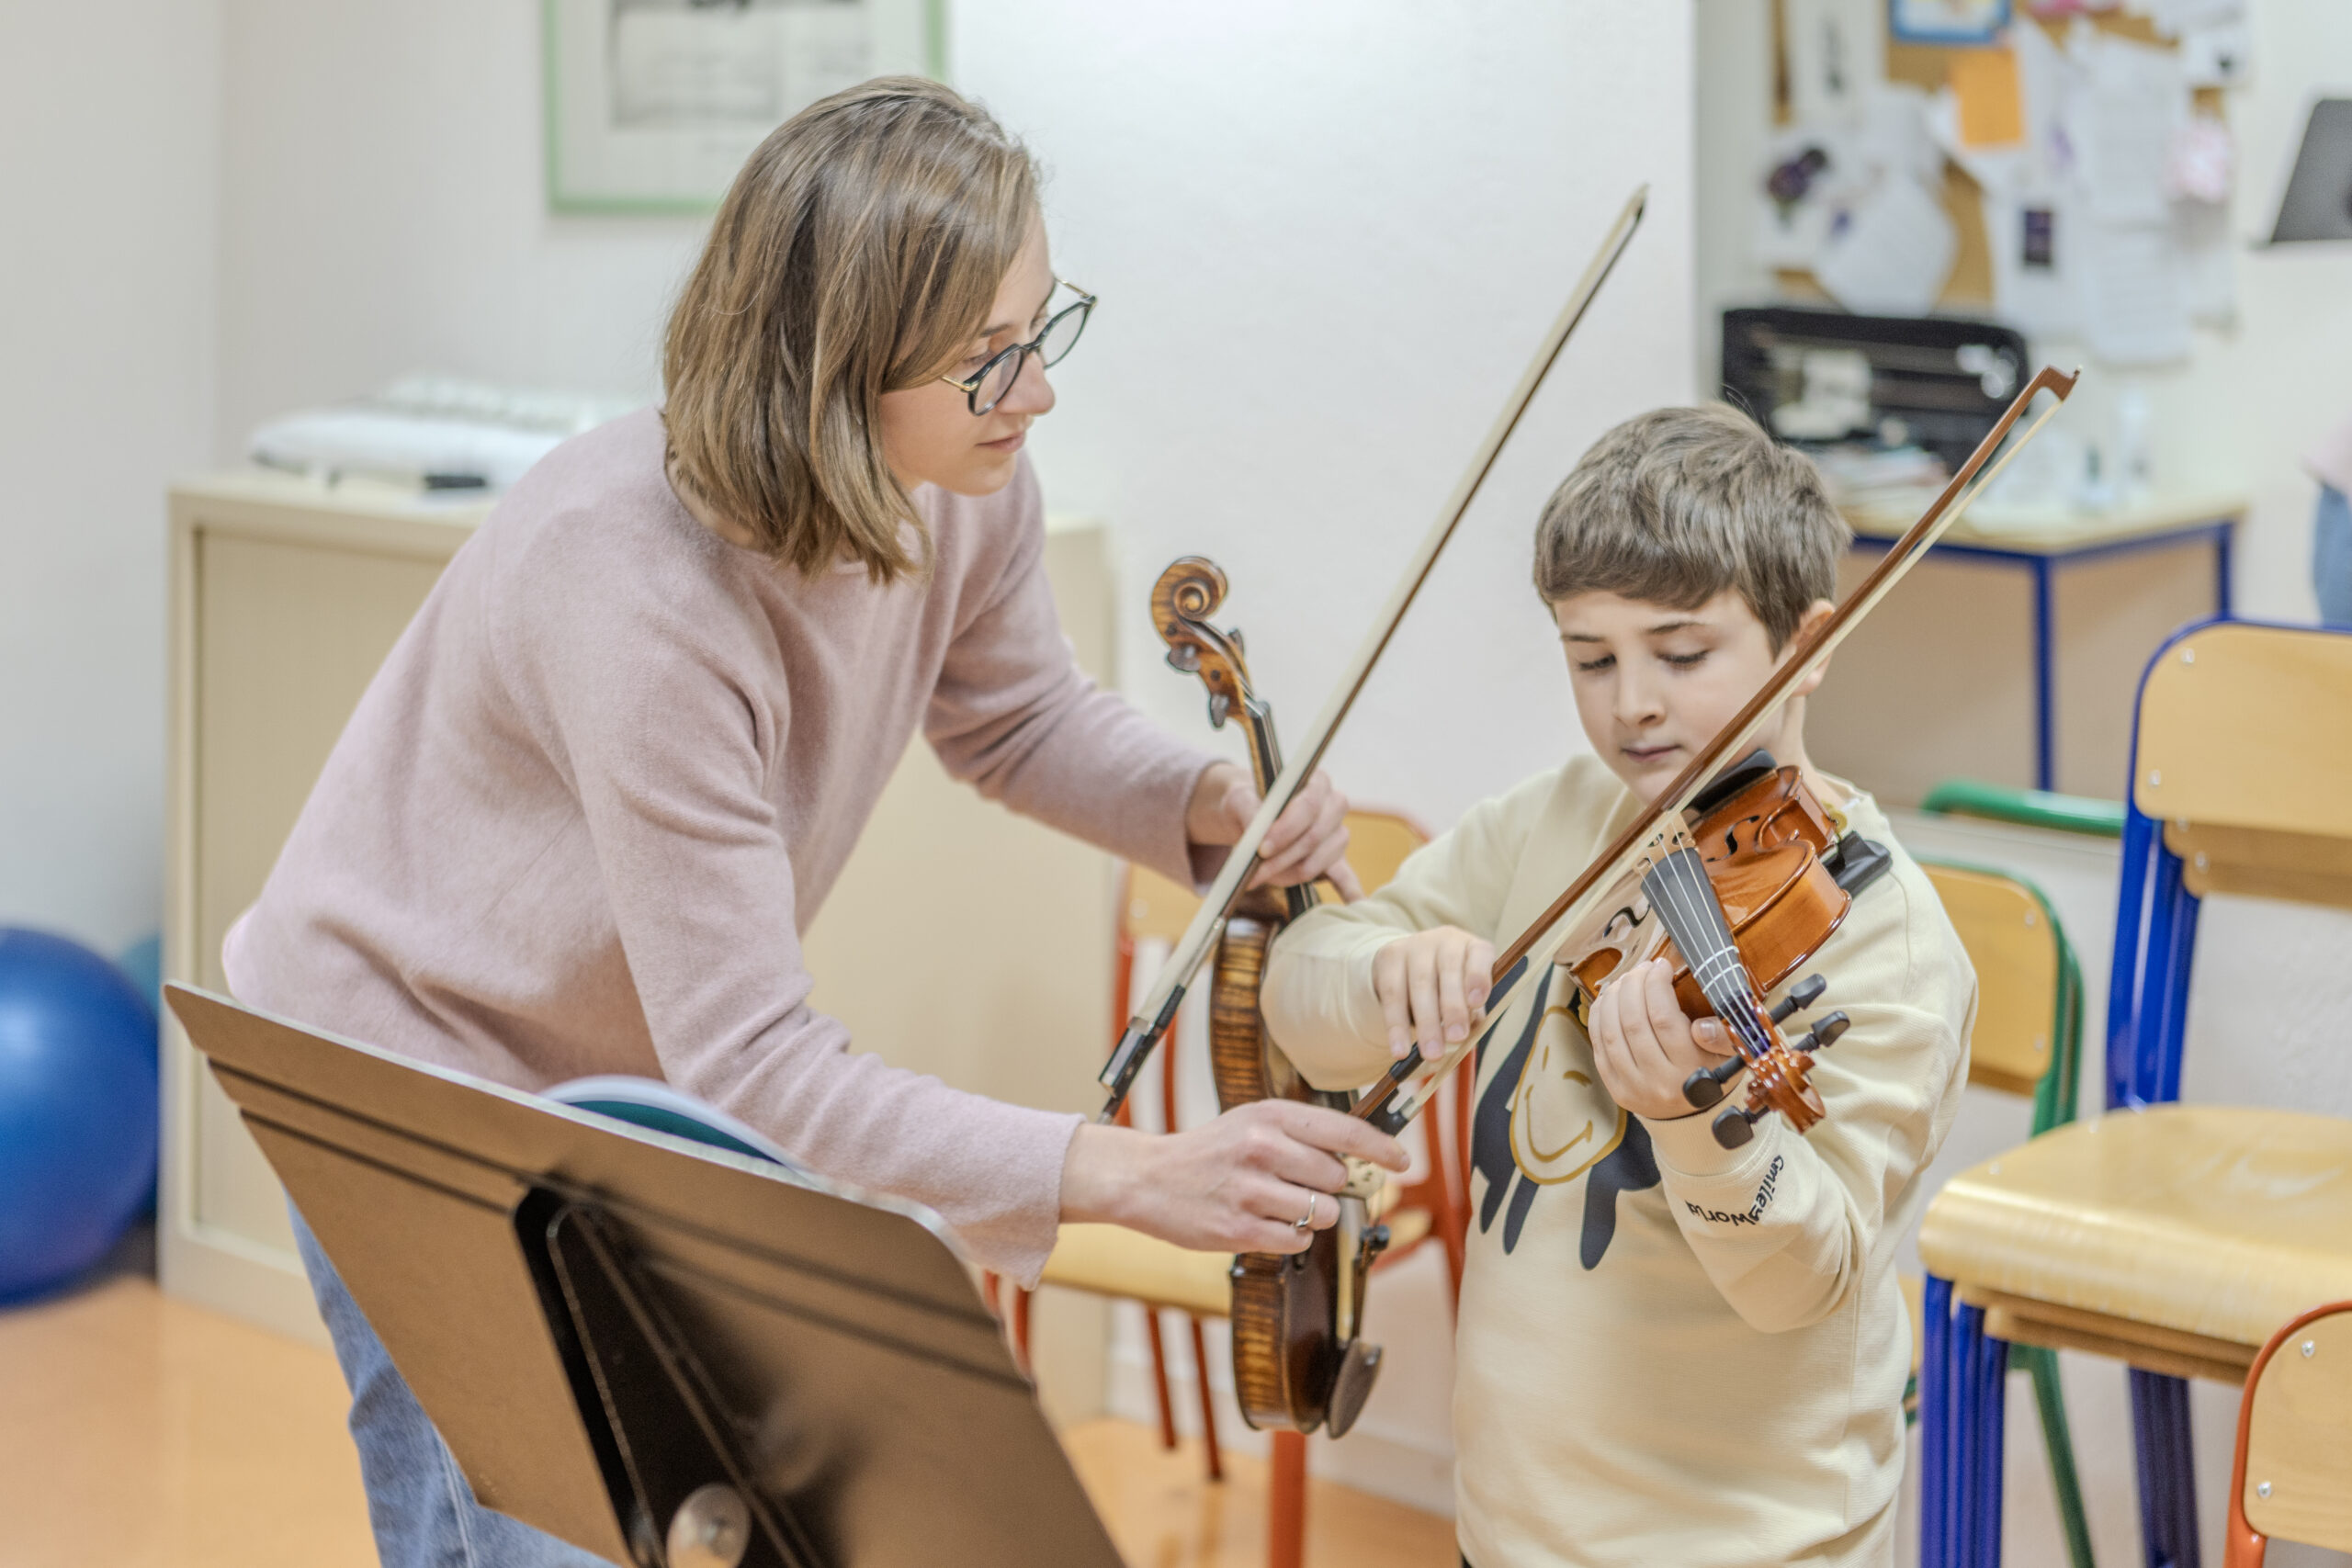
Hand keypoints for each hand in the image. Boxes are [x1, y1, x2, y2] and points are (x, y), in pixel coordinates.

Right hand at [1059, 1099, 1407, 1254]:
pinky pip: (1298, 1240)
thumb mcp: (1252, 1123)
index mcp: (1269, 1116)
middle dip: (1329, 1187)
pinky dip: (1291, 1237)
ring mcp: (1250, 1191)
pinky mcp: (1239, 1229)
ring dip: (1313, 1214)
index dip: (1381, 1148)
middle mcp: (1262, 1149)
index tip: (1402, 1161)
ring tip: (1280, 1204)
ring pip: (1322, 1212)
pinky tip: (1266, 1223)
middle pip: (1337, 1178)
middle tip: (1299, 1184)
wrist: (1148, 1179)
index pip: (1345, 1131)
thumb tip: (1362, 1157)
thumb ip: (1302, 1134)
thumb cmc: (1209, 1151)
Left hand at [1185, 762, 1363, 898]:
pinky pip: (1346, 877)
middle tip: (1256, 869)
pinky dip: (1350, 891)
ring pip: (1319, 861)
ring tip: (1261, 876)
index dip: (1286, 829)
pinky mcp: (1336, 860)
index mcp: (1317, 782)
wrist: (1251, 815)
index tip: (1262, 848)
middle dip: (1283, 857)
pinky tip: (1354, 904)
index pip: (1309, 805)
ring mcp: (1337, 835)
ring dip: (1288, 873)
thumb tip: (1257, 832)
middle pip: (1315, 837)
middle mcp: (1334, 806)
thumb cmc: (1250, 803)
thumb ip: (1251, 812)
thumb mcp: (1242, 800)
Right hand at [1371, 926, 1494, 1059]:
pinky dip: (1396, 1026)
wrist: (1409, 967)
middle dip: (1452, 1008)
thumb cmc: (1449, 988)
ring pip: (1420, 984)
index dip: (1479, 976)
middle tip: (1455, 1038)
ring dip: (1426, 1022)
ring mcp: (1415, 945)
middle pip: (1449, 971)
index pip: (1480, 954)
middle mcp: (1445, 940)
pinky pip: (1392, 994)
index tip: (1477, 1002)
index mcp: (1472, 947)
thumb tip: (1464, 1042)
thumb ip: (1469, 1015)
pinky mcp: (1389, 956)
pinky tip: (1400, 1050)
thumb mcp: (1465, 997)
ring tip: (1431, 1053)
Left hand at [1587, 958, 1734, 1120]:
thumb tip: (1701, 1027)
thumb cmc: (1711, 1071)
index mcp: (1691, 1071)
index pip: (1664, 1018)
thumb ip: (1723, 1037)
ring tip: (1624, 979)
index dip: (1656, 985)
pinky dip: (1599, 1017)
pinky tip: (1608, 999)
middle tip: (1641, 968)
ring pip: (1612, 1033)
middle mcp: (1660, 1082)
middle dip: (1633, 986)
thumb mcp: (1730, 1054)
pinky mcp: (1616, 1089)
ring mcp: (1634, 1088)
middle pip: (1634, 1023)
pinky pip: (1600, 1046)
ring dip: (1613, 998)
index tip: (1660, 965)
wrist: (1693, 1115)